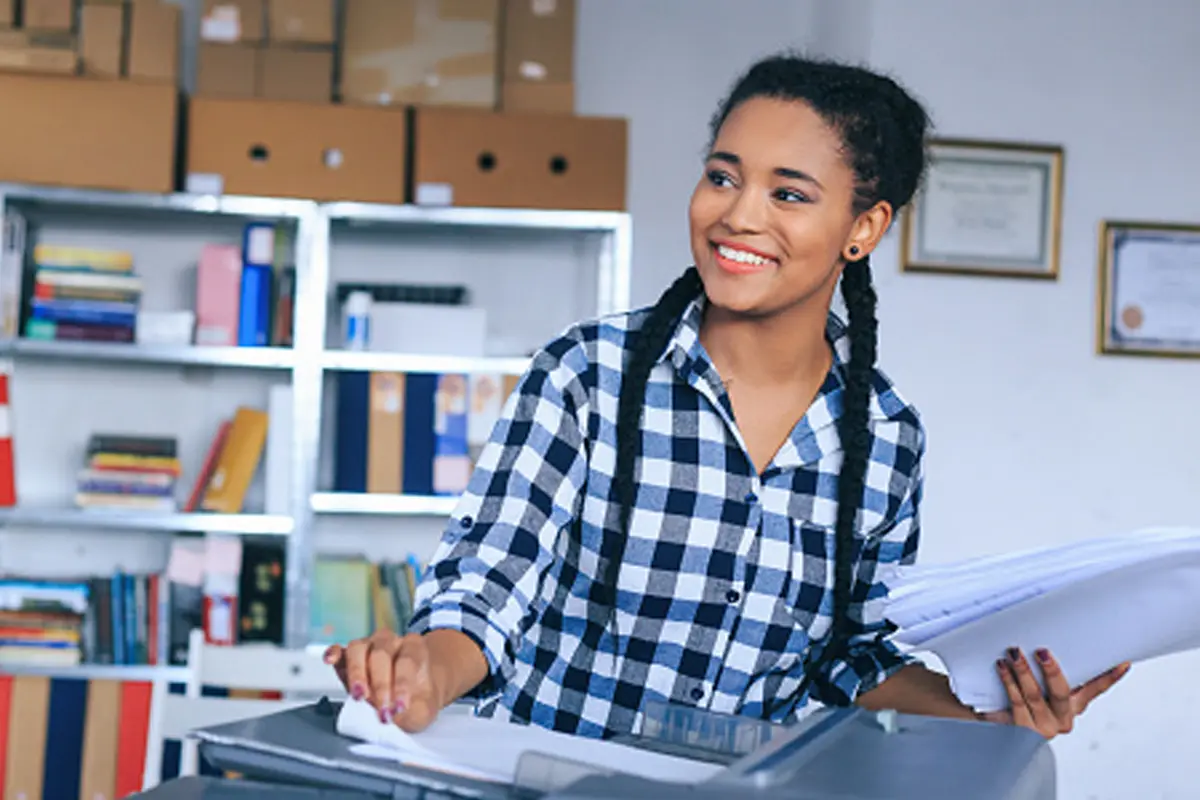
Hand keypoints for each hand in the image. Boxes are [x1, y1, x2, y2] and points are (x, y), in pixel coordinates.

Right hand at [324, 630, 442, 732]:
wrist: (414, 689)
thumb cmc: (418, 697)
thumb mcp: (424, 708)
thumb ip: (413, 711)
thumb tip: (395, 716)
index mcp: (415, 648)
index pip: (408, 661)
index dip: (403, 685)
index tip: (400, 707)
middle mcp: (391, 642)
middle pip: (382, 654)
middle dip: (380, 685)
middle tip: (381, 710)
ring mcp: (369, 645)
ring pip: (359, 649)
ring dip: (357, 673)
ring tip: (358, 695)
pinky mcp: (350, 656)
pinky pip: (341, 649)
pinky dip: (334, 654)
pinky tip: (330, 661)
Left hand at [981, 647, 1129, 738]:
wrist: (1001, 726)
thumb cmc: (1025, 700)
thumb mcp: (1043, 687)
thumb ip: (1051, 670)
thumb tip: (1048, 636)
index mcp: (1073, 706)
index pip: (1094, 690)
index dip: (1109, 678)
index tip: (1122, 662)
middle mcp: (1062, 718)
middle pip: (1060, 693)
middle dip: (1052, 671)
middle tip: (1042, 651)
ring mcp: (1043, 726)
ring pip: (1034, 696)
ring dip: (1024, 672)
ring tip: (1014, 653)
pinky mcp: (1022, 730)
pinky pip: (1015, 702)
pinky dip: (1008, 682)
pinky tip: (1001, 667)